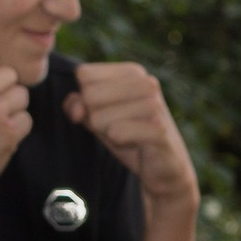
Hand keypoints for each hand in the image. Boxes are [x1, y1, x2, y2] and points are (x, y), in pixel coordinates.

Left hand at [67, 61, 196, 204]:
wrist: (165, 168)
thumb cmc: (129, 138)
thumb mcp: (98, 119)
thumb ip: (77, 106)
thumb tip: (75, 109)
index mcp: (132, 72)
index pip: (84, 74)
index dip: (85, 99)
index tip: (107, 112)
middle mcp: (146, 83)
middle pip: (89, 95)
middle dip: (95, 119)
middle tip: (119, 128)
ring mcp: (154, 105)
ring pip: (98, 117)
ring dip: (108, 133)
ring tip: (130, 136)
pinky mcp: (158, 130)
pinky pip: (116, 133)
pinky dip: (119, 143)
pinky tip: (137, 145)